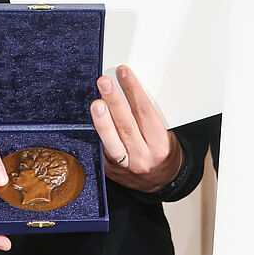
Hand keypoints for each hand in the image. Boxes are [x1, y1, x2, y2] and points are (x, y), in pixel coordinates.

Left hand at [90, 65, 182, 192]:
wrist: (162, 181)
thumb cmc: (163, 151)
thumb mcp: (165, 133)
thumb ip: (147, 116)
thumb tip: (128, 88)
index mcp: (160, 144)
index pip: (145, 112)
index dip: (133, 90)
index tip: (123, 73)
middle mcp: (143, 157)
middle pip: (127, 125)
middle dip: (115, 101)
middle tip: (105, 82)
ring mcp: (126, 167)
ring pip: (112, 142)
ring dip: (102, 121)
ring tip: (96, 104)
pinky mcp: (112, 172)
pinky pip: (102, 152)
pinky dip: (96, 136)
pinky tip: (89, 122)